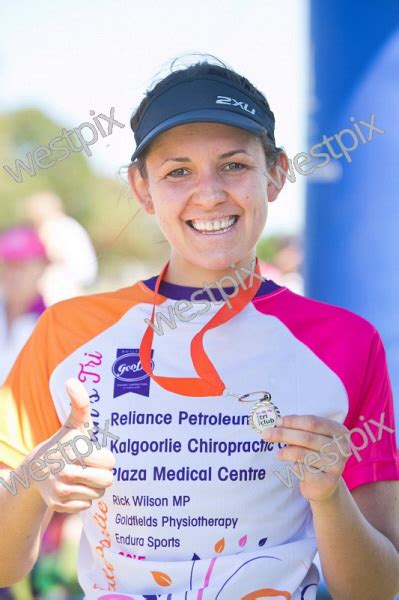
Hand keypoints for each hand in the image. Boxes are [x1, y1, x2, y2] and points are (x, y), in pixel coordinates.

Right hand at [23, 378, 114, 512]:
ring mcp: (59, 488)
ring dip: (93, 487)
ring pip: (97, 495)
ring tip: (80, 475)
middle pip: (106, 481)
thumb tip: (71, 380)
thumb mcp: (75, 423)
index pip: (109, 461)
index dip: (104, 457)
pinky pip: (86, 506)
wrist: (37, 469)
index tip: (92, 452)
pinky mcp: (56, 504)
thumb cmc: (65, 442)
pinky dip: (82, 499)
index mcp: (73, 447)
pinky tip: (72, 488)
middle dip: (102, 474)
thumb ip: (80, 403)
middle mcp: (64, 469)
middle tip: (90, 467)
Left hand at [262, 415, 350, 502]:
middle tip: (266, 434)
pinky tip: (295, 467)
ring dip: (286, 452)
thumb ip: (299, 429)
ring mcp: (337, 465)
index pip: (313, 422)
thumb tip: (278, 422)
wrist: (324, 486)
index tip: (277, 421)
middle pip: (307, 437)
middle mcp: (341, 447)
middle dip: (283, 434)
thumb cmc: (315, 455)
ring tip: (278, 454)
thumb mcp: (312, 438)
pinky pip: (304, 470)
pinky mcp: (328, 481)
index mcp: (339, 431)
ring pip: (304, 454)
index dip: (293, 421)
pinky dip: (295, 467)